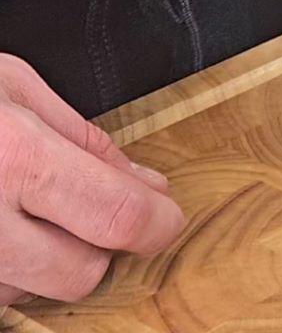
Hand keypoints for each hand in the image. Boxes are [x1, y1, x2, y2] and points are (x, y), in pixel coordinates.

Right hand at [0, 54, 184, 305]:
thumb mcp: (8, 86)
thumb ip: (82, 138)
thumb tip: (142, 183)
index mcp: (12, 158)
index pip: (115, 216)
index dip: (155, 223)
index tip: (164, 218)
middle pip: (79, 273)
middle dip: (98, 247)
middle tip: (86, 211)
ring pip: (27, 296)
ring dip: (39, 263)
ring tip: (13, 209)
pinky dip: (0, 273)